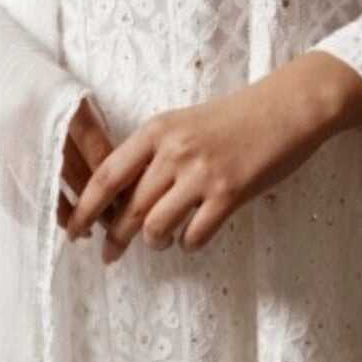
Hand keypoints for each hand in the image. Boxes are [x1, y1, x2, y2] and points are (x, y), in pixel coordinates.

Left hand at [62, 57, 361, 259]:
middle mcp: (174, 152)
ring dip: (156, 242)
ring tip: (163, 241)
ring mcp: (202, 174)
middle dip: (114, 238)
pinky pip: (195, 236)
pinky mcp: (230, 194)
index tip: (74, 230)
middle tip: (110, 254)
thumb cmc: (235, 118)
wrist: (287, 107)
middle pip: (127, 209)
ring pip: (157, 227)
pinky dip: (189, 244)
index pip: (106, 176)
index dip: (84, 209)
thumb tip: (122, 198)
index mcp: (157, 131)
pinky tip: (194, 237)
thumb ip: (153, 155)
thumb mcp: (184, 124)